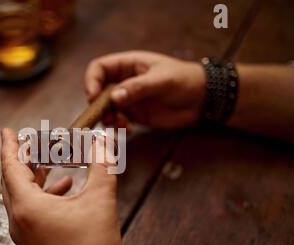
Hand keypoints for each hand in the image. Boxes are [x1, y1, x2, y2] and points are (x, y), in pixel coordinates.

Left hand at [0, 128, 121, 244]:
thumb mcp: (100, 202)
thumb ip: (101, 166)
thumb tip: (103, 141)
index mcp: (27, 206)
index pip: (11, 166)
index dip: (10, 146)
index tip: (8, 131)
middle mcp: (18, 218)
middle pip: (13, 179)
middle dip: (25, 159)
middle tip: (37, 143)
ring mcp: (23, 232)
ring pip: (21, 195)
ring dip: (35, 176)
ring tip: (52, 161)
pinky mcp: (32, 241)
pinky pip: (29, 209)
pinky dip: (42, 194)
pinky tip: (64, 187)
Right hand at [85, 51, 205, 129]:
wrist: (202, 99)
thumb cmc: (184, 80)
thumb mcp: (162, 81)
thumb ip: (138, 88)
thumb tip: (114, 97)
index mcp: (127, 65)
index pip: (99, 68)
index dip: (92, 81)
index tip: (94, 96)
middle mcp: (123, 81)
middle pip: (98, 90)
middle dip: (98, 105)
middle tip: (106, 116)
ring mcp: (128, 99)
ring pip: (106, 108)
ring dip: (107, 118)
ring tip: (119, 125)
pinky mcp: (134, 114)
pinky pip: (118, 121)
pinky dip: (118, 127)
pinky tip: (128, 130)